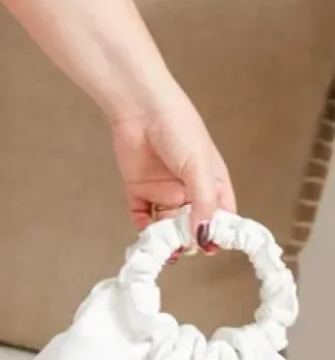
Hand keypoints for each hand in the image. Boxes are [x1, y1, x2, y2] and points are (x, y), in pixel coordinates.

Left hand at [108, 81, 234, 250]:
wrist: (140, 109)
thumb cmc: (179, 129)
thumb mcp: (199, 167)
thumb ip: (203, 203)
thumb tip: (204, 236)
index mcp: (212, 183)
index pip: (221, 217)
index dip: (218, 234)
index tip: (211, 249)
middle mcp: (189, 190)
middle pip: (192, 225)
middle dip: (189, 241)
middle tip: (183, 250)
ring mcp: (163, 191)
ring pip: (167, 225)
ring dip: (166, 240)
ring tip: (164, 250)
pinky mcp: (139, 189)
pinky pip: (141, 216)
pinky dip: (143, 229)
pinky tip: (145, 237)